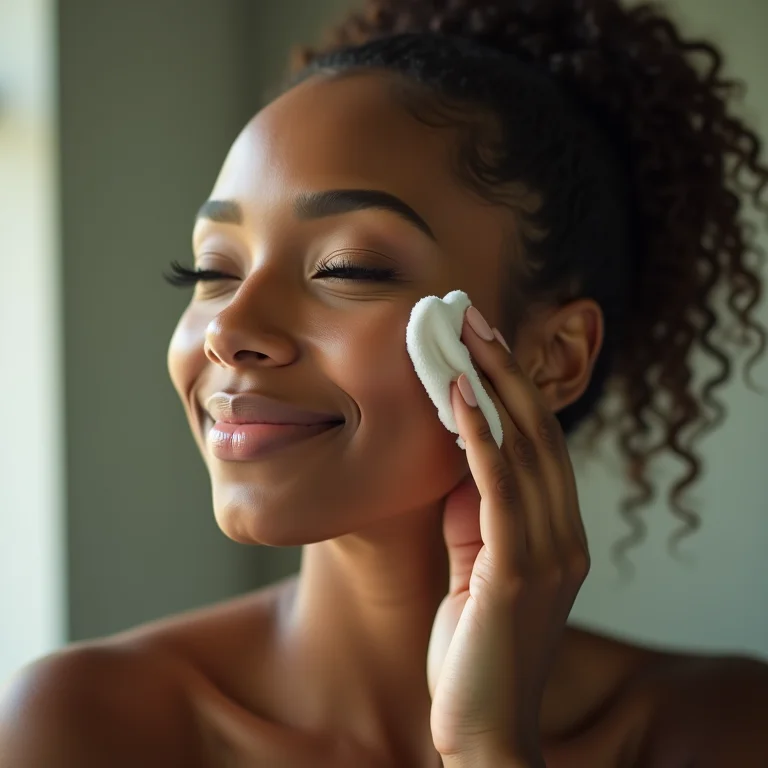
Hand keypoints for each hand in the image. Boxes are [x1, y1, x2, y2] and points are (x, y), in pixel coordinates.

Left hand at [427, 308, 589, 766]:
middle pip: (538, 431)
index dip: (513, 387)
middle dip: (504, 368)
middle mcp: (564, 534)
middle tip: (471, 315)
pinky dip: (479, 434)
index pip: (540, 443)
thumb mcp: (476, 568)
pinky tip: (455, 394)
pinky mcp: (518, 571)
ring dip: (491, 385)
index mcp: (557, 532)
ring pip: (524, 447)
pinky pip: (499, 486)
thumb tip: (460, 462)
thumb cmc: (474, 649)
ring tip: (462, 335)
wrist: (483, 729)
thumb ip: (477, 516)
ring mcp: (548, 552)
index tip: (483, 340)